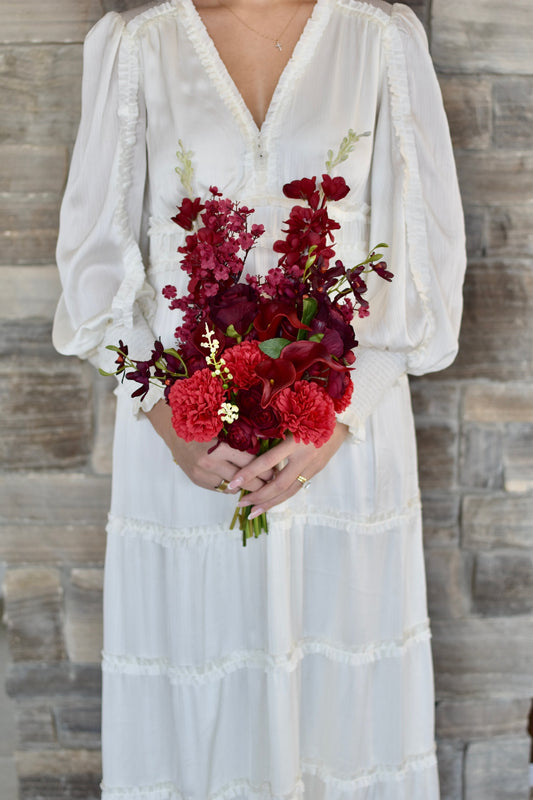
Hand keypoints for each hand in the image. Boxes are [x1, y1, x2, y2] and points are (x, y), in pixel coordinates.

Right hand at [144, 399, 273, 491]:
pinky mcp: (198, 481)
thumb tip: (266, 447)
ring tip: (260, 486)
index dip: (265, 468)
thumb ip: (240, 437)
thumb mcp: (222, 427)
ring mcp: (202, 474)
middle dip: (260, 483)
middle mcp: (210, 463)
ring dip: (246, 486)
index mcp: (218, 447)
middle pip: (242, 478)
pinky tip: (239, 483)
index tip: (276, 471)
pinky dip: (230, 485)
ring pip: (232, 486)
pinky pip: (220, 488)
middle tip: (273, 484)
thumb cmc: (201, 425)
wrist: (174, 432)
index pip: (248, 462)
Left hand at [227, 421, 349, 516]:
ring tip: (253, 511)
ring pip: (289, 491)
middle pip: (279, 484)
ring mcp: (312, 467)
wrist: (342, 418)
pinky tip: (270, 502)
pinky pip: (296, 487)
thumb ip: (272, 432)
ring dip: (270, 503)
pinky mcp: (316, 471)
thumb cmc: (312, 413)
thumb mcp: (291, 419)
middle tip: (239, 503)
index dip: (250, 473)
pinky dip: (282, 496)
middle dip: (258, 496)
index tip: (233, 482)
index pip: (268, 462)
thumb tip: (247, 441)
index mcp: (296, 442)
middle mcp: (304, 458)